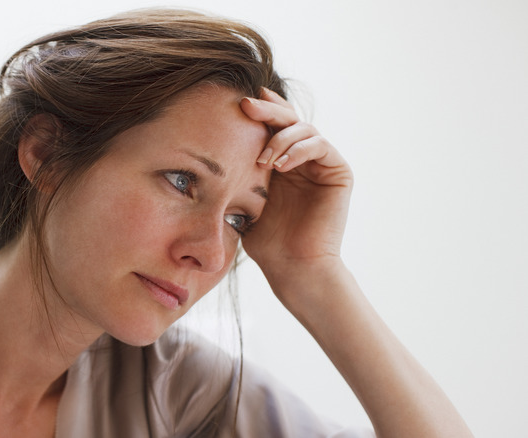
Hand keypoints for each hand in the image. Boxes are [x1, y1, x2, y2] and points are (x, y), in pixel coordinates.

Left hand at [239, 88, 352, 289]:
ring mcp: (321, 164)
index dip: (259, 110)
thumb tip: (205, 148)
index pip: (272, 125)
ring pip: (304, 128)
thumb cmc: (265, 241)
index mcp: (280, 161)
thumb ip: (236, 172)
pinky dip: (299, 149)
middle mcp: (302, 158)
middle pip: (288, 119)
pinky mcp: (338, 173)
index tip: (236, 100)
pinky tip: (280, 164)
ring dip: (280, 137)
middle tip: (246, 105)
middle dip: (267, 110)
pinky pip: (320, 146)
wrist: (292, 267)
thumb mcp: (243, 199)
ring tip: (262, 159)